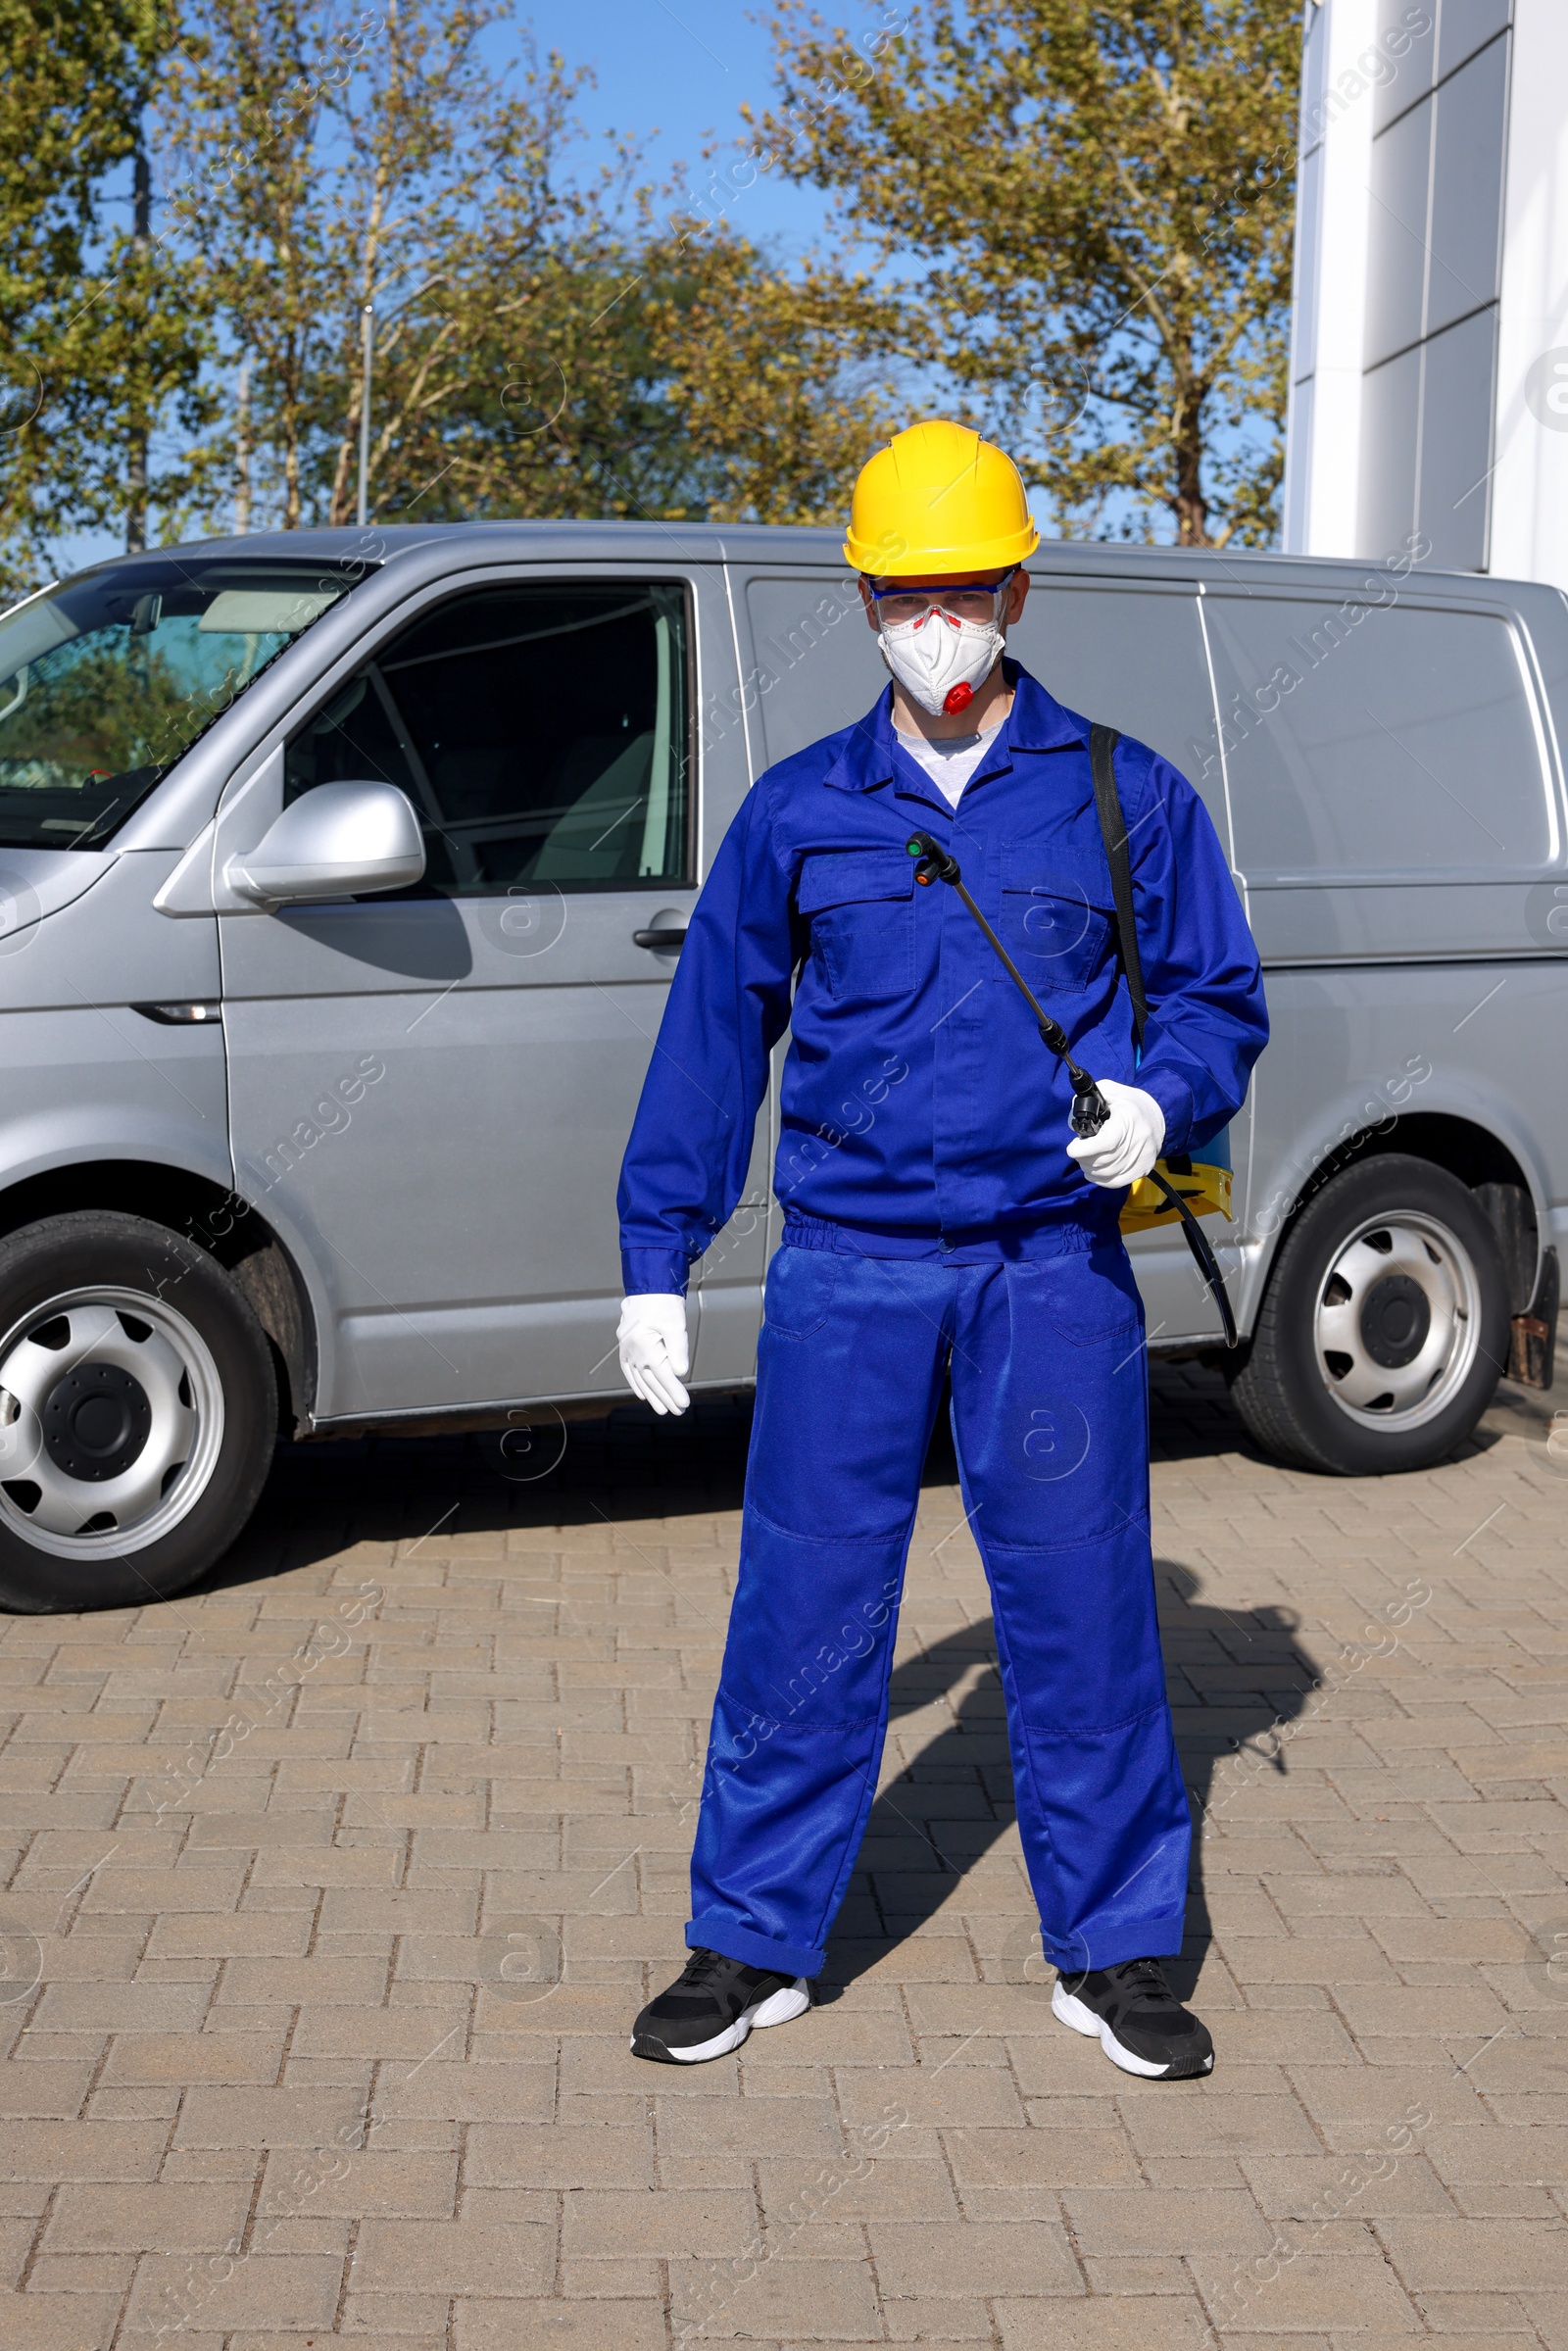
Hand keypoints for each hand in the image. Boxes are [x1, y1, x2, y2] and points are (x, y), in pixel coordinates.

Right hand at [617, 1293, 690, 1415]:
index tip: (684, 1404)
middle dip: (665, 1398)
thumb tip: (680, 1373)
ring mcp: (626, 1348)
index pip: (663, 1375)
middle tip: (678, 1412)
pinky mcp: (625, 1344)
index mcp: (645, 1345)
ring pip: (640, 1377)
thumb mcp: (676, 1324)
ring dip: (651, 1395)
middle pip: (651, 1380)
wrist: (648, 1284)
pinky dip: (636, 1383)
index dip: (674, 1391)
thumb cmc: (664, 1302)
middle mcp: (633, 1350)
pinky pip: (628, 1369)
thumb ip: (678, 1349)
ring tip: (662, 1409)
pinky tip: (642, 1394)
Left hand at [1065, 1079, 1164, 1188]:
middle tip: (1079, 1150)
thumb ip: (1091, 1097)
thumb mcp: (1112, 1091)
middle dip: (1082, 1158)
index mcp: (1128, 1121)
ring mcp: (1142, 1158)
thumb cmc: (1132, 1104)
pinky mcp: (1144, 1169)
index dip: (1083, 1150)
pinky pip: (1116, 1182)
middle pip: (1101, 1161)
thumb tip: (1074, 1111)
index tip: (1072, 1148)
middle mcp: (1138, 1142)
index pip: (1104, 1143)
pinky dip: (1100, 1179)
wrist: (1161, 1116)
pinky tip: (1094, 1171)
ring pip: (1106, 1174)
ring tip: (1085, 1159)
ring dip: (1089, 1168)